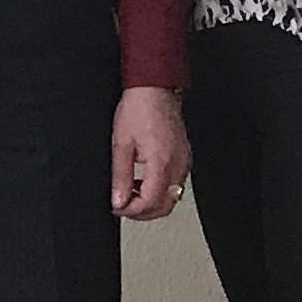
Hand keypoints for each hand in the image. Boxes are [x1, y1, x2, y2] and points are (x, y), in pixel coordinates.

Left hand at [110, 87, 191, 221]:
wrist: (155, 89)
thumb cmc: (139, 109)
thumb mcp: (121, 144)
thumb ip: (120, 176)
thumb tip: (118, 200)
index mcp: (161, 163)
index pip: (150, 203)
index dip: (131, 211)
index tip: (117, 207)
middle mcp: (177, 165)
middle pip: (164, 206)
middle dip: (142, 212)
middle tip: (123, 205)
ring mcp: (184, 162)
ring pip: (172, 198)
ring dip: (151, 202)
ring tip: (131, 192)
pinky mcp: (184, 157)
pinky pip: (175, 184)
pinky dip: (160, 190)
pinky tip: (145, 181)